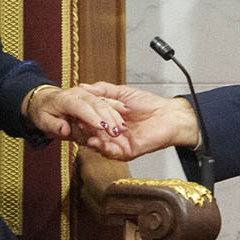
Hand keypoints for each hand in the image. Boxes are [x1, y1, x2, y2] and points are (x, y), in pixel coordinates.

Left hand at [24, 83, 127, 142]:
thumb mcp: (42, 120)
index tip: (101, 126)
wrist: (43, 98)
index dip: (91, 117)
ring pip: (103, 101)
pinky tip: (124, 111)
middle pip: (96, 104)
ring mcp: (85, 93)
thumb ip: (54, 126)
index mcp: (64, 99)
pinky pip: (106, 97)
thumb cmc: (41, 110)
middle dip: (107, 117)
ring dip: (114, 113)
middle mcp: (77, 94)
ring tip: (122, 126)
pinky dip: (115, 105)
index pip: (80, 107)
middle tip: (115, 130)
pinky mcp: (92, 94)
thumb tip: (65, 130)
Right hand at [78, 82, 200, 159]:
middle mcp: (111, 132)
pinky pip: (111, 153)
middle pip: (90, 133)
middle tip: (74, 122)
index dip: (80, 116)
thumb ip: (103, 90)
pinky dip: (102, 148)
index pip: (89, 119)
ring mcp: (118, 143)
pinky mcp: (126, 152)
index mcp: (108, 119)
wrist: (169, 115)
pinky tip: (95, 141)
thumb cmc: (149, 104)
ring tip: (82, 132)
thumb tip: (84, 87)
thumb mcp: (122, 93)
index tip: (71, 110)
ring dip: (89, 139)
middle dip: (81, 128)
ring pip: (98, 145)